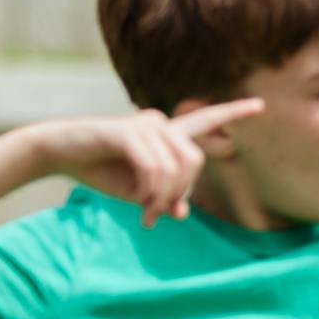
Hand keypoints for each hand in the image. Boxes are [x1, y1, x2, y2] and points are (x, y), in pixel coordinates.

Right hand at [22, 99, 263, 227]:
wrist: (58, 154)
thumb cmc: (100, 171)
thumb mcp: (138, 192)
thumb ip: (163, 197)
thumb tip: (182, 211)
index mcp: (165, 134)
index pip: (205, 120)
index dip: (232, 113)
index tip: (259, 105)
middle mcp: (158, 123)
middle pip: (194, 161)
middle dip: (181, 192)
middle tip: (159, 213)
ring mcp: (143, 125)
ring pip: (175, 168)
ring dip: (163, 197)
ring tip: (147, 213)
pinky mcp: (125, 132)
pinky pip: (153, 168)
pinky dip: (151, 192)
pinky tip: (142, 206)